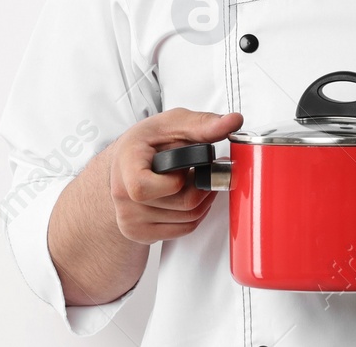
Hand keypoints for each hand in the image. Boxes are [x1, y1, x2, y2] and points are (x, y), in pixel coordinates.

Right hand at [107, 108, 242, 244]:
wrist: (124, 164)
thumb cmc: (145, 144)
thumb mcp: (172, 123)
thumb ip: (203, 124)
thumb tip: (232, 122)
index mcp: (126, 164)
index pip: (146, 188)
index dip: (176, 179)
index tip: (184, 166)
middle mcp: (122, 195)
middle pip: (182, 204)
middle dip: (202, 185)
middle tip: (202, 170)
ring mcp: (130, 218)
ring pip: (188, 219)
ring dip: (202, 199)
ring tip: (195, 180)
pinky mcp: (140, 233)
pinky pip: (183, 230)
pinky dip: (194, 213)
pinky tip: (188, 196)